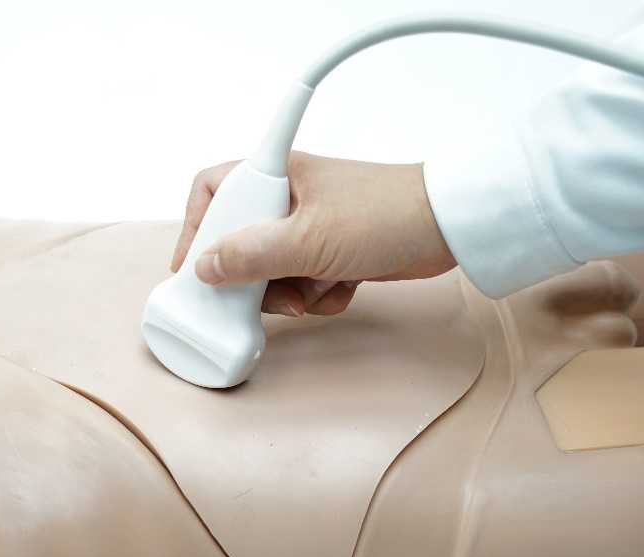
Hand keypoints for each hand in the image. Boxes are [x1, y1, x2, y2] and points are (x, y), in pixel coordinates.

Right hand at [169, 151, 456, 316]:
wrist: (450, 229)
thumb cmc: (386, 215)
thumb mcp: (308, 241)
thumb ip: (251, 256)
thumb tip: (205, 268)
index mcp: (276, 174)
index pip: (213, 190)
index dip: (196, 228)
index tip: (192, 268)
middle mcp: (288, 197)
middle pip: (240, 242)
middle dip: (254, 277)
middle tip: (264, 294)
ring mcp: (311, 226)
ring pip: (273, 270)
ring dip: (292, 291)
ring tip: (317, 288)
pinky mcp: (333, 252)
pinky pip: (304, 282)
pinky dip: (320, 293)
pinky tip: (345, 285)